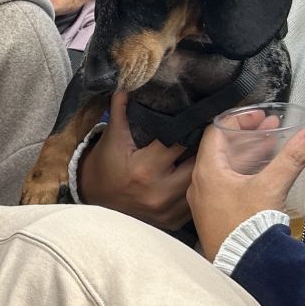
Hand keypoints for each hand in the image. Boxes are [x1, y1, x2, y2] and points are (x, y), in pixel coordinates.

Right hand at [75, 90, 194, 230]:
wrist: (94, 204)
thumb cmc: (104, 167)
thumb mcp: (111, 138)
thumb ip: (121, 110)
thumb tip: (128, 83)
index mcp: (144, 168)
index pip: (180, 141)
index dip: (190, 127)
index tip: (199, 117)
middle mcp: (158, 192)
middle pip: (197, 164)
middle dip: (203, 149)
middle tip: (208, 135)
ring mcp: (167, 211)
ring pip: (201, 184)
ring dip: (205, 169)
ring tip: (210, 154)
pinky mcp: (172, 222)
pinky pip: (195, 202)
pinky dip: (198, 189)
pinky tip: (200, 177)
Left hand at [187, 117, 304, 260]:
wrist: (245, 265)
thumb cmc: (248, 229)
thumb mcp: (272, 185)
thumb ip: (294, 156)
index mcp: (207, 172)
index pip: (216, 132)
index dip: (239, 120)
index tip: (258, 117)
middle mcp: (202, 185)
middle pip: (222, 149)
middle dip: (249, 136)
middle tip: (270, 128)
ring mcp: (207, 201)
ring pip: (226, 168)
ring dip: (248, 155)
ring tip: (271, 146)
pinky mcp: (215, 215)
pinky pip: (227, 185)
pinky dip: (244, 173)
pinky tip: (262, 175)